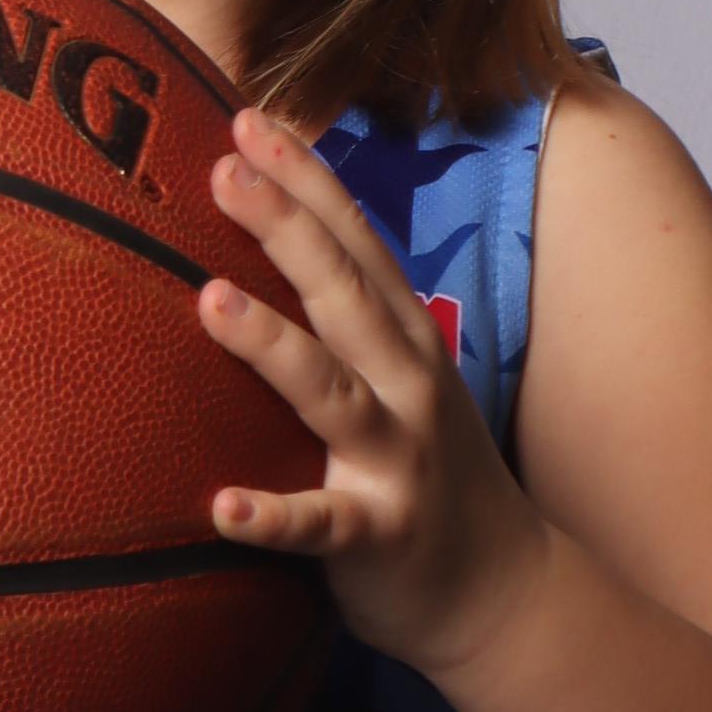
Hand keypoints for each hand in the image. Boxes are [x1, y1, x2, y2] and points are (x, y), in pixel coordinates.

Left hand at [196, 110, 550, 676]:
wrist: (502, 592)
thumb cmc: (426, 470)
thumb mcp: (402, 377)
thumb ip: (349, 318)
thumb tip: (273, 239)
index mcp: (405, 338)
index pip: (353, 243)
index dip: (306, 180)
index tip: (250, 120)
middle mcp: (407, 385)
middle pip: (343, 293)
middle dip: (286, 227)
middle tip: (221, 170)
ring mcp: (396, 460)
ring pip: (330, 393)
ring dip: (272, 345)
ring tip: (210, 299)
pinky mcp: (378, 538)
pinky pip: (321, 525)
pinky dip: (273, 517)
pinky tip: (221, 507)